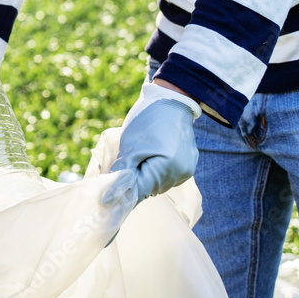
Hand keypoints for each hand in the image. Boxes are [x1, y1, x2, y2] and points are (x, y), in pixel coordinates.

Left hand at [109, 82, 200, 201]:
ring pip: (160, 183)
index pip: (141, 191)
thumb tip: (108, 198)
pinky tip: (152, 154)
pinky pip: (169, 175)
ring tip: (141, 155)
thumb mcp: (129, 147)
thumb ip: (121, 174)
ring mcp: (189, 168)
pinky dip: (157, 170)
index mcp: (168, 168)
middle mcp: (182, 172)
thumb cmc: (146, 121)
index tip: (109, 192)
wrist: (170, 99)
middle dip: (136, 180)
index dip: (124, 190)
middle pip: (151, 189)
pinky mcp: (190, 163)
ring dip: (147, 175)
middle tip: (127, 162)